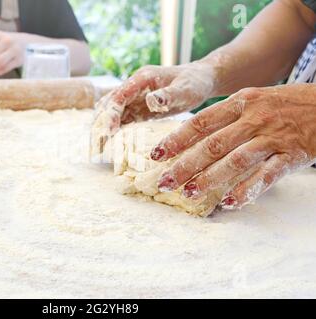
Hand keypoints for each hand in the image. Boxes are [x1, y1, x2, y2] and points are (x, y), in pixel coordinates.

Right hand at [90, 63, 215, 153]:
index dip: (111, 113)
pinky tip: (110, 146)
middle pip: (108, 105)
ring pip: (110, 113)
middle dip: (100, 124)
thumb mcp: (186, 90)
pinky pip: (120, 121)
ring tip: (97, 149)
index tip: (108, 132)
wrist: (201, 79)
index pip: (119, 96)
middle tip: (95, 146)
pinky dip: (113, 132)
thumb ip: (168, 95)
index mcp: (141, 79)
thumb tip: (151, 100)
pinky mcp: (137, 109)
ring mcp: (133, 98)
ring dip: (102, 129)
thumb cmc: (195, 83)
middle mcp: (132, 87)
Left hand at [151, 84, 315, 209]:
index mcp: (241, 102)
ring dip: (210, 179)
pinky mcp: (292, 155)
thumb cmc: (287, 104)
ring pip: (235, 161)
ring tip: (189, 194)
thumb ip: (228, 117)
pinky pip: (266, 176)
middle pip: (212, 145)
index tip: (156, 154)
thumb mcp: (255, 100)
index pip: (201, 123)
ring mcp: (273, 137)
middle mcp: (254, 118)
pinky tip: (229, 203)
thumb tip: (195, 139)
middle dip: (185, 165)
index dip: (176, 139)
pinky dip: (247, 190)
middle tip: (164, 182)